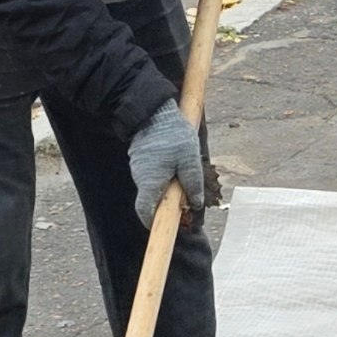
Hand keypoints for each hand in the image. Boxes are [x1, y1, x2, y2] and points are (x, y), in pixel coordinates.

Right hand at [127, 101, 206, 224]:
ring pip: (155, 186)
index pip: (145, 212)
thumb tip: (196, 205)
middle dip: (169, 205)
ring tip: (186, 176)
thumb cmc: (172, 135)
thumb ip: (193, 184)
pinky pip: (154, 174)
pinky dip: (166, 176)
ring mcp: (140, 168)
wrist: (153, 111)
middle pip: (153, 201)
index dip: (154, 223)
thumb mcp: (189, 160)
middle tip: (188, 202)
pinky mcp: (143, 159)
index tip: (167, 226)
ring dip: (170, 188)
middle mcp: (141, 178)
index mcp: (150, 183)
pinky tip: (177, 165)